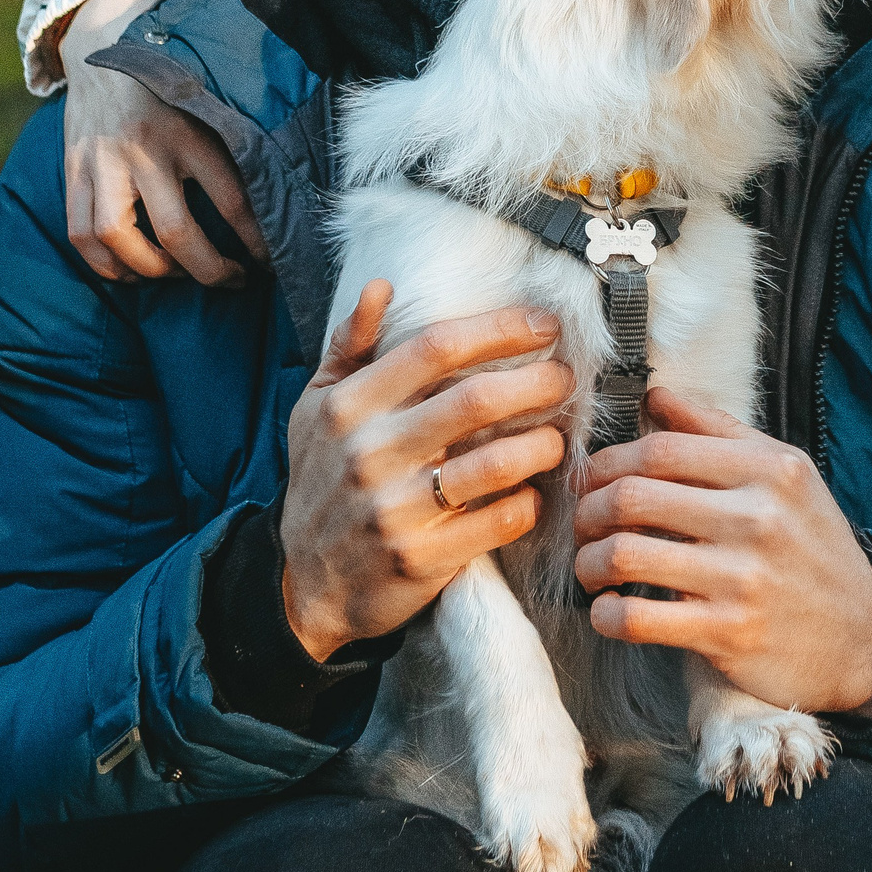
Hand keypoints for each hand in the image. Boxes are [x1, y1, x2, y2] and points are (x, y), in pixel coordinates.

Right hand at [58, 0, 267, 285]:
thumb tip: (276, 200)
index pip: (232, 200)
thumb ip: (234, 148)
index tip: (270, 260)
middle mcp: (144, 148)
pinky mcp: (73, 170)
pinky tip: (131, 270)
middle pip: (177, 232)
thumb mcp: (208, 107)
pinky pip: (80, 234)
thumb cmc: (168, 89)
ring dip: (152, 271)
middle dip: (211, 271)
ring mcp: (103, 161)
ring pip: (119, 238)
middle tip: (233, 280)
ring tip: (176, 274)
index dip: (255, 242)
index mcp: (189, 131)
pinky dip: (105, 264)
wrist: (103, 50)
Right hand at [280, 283, 573, 659]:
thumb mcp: (316, 410)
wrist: (306, 585)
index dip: (500, 329)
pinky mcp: (421, 558)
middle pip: (476, 399)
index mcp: (349, 406)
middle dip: (538, 383)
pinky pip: (498, 521)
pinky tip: (532, 493)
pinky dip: (528, 503)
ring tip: (557, 438)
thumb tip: (381, 286)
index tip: (545, 324)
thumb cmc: (322, 481)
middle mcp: (371, 452)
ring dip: (542, 445)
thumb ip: (351, 347)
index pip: (437, 347)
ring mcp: (395, 509)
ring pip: (496, 463)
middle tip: (566, 379)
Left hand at [574, 389, 871, 713]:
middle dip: (589, 510)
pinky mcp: (729, 632)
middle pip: (633, 497)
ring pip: (626, 555)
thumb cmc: (812, 548)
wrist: (861, 638)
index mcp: (769, 470)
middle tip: (583, 524)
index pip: (661, 450)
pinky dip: (607, 615)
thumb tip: (656, 396)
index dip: (608, 463)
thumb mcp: (786, 475)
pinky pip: (639, 618)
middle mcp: (758, 518)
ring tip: (591, 568)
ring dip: (590, 562)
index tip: (592, 480)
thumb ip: (720, 431)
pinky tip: (608, 611)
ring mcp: (743, 578)